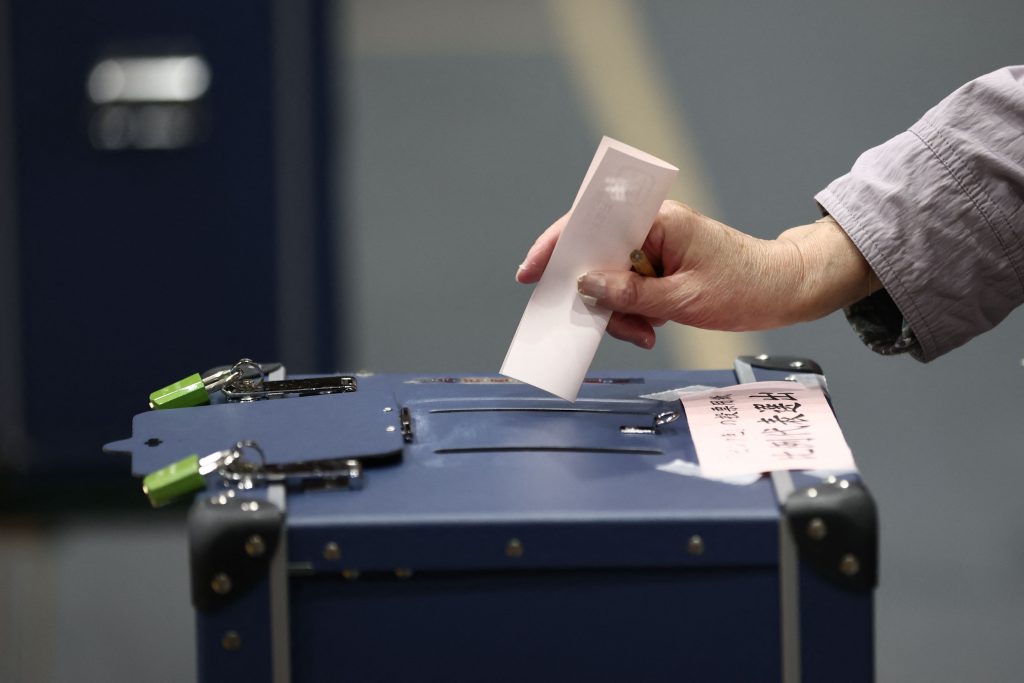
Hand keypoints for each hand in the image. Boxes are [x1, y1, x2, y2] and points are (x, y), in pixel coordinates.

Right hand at [515, 201, 879, 348]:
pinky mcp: (661, 265)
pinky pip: (629, 288)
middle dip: (595, 295)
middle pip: (596, 256)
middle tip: (600, 324)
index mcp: (657, 220)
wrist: (786, 289)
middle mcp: (652, 227)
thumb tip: (586, 286)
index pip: (591, 224)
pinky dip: (633, 311)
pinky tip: (652, 328)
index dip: (556, 247)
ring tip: (644, 332)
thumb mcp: (684, 300)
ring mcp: (656, 247)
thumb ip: (631, 295)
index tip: (532, 273)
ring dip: (618, 311)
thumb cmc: (747, 285)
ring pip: (611, 278)